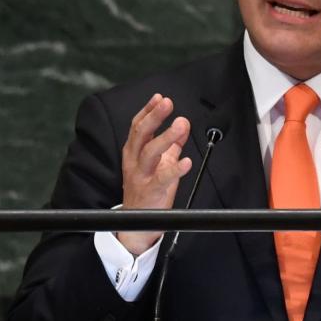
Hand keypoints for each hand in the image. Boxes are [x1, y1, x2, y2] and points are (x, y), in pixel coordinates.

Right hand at [117, 94, 192, 254]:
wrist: (135, 222)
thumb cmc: (147, 189)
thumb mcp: (158, 163)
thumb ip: (171, 144)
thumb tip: (183, 124)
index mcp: (134, 152)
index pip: (138, 126)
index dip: (148, 111)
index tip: (160, 98)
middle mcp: (134, 162)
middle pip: (141, 134)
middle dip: (154, 116)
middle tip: (168, 104)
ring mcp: (141, 176)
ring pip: (150, 152)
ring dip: (165, 137)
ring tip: (180, 125)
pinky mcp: (151, 191)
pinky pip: (162, 179)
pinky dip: (175, 169)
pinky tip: (186, 161)